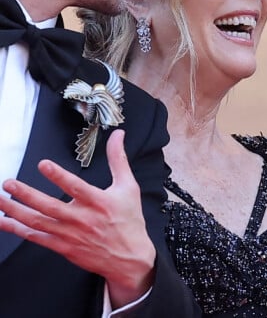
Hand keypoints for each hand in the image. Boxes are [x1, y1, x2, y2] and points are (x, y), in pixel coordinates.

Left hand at [0, 129, 156, 308]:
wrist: (128, 257)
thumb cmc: (128, 219)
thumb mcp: (128, 186)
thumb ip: (118, 159)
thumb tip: (118, 135)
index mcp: (98, 202)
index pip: (76, 187)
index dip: (59, 176)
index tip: (43, 165)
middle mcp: (82, 219)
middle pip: (49, 206)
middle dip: (26, 194)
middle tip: (9, 183)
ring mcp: (70, 234)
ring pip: (38, 222)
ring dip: (16, 211)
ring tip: (1, 199)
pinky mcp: (63, 247)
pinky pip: (37, 238)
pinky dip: (19, 230)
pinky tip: (6, 222)